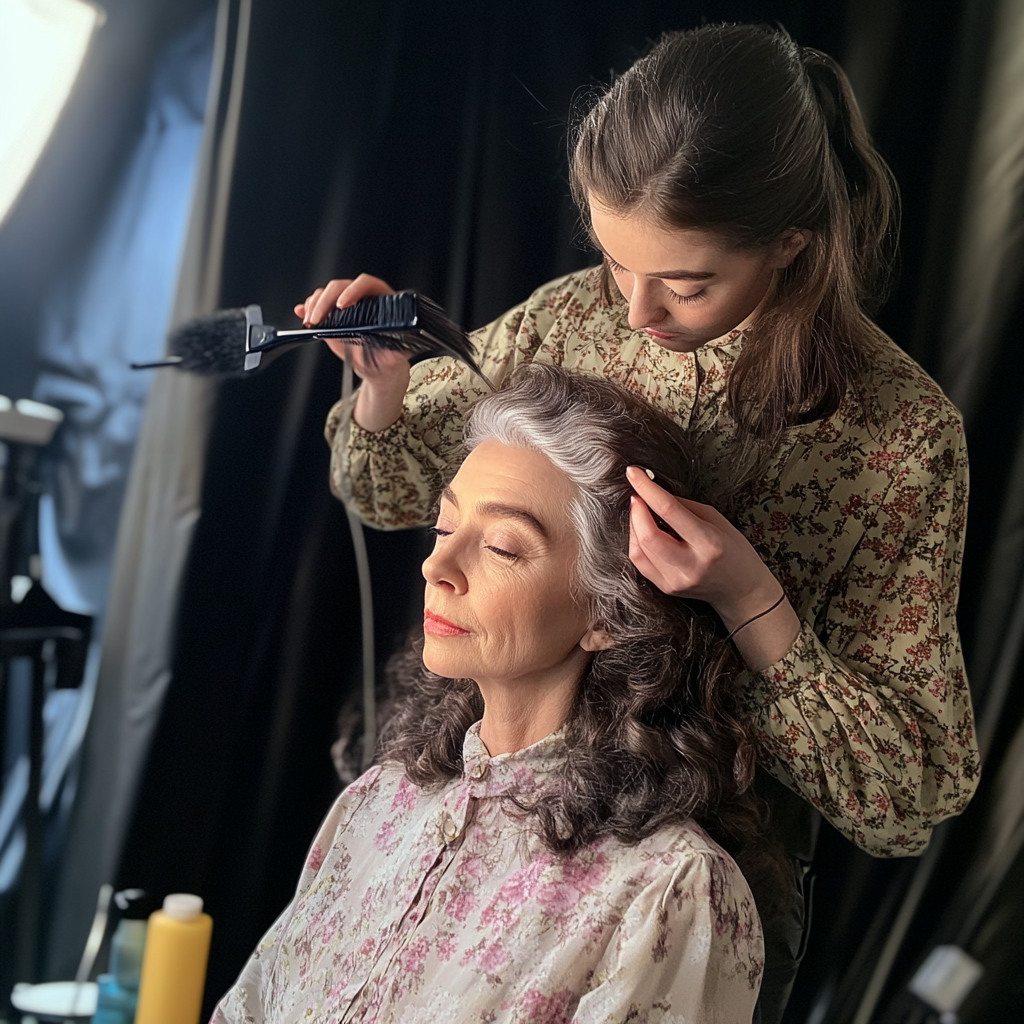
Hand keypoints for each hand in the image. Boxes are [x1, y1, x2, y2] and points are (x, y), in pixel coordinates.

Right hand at [296, 274, 410, 430]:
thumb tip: (393, 347)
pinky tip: (303, 313)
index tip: (342, 305)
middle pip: (341, 287)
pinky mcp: (334, 314)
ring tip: (311, 320)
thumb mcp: (394, 357)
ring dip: (314, 304)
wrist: (379, 367)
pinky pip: (318, 303)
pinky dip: (308, 308)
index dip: (352, 290)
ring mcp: (347, 305)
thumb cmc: (389, 358)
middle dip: (325, 301)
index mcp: (382, 302)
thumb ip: (394, 351)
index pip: (366, 284)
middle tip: (318, 318)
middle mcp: (363, 299)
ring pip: (327, 292)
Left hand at [626, 466, 799, 668]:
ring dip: (634, 525)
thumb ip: (684, 507)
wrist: (741, 590)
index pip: (669, 510)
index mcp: (709, 543)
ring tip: (642, 513)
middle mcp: (691, 565)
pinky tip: (644, 532)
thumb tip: (654, 491)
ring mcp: (676, 581)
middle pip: (648, 535)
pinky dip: (637, 542)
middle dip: (636, 509)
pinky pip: (640, 562)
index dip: (647, 489)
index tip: (633, 473)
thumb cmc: (734, 550)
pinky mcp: (666, 588)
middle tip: (638, 494)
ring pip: (639, 550)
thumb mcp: (717, 520)